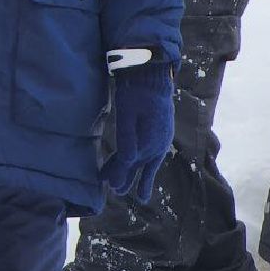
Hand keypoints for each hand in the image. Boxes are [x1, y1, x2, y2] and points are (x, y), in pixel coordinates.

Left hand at [100, 62, 173, 202]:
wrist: (152, 78)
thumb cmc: (136, 94)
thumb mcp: (127, 114)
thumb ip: (127, 137)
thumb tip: (128, 161)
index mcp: (150, 141)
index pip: (131, 163)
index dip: (119, 173)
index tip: (109, 185)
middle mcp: (158, 144)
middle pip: (139, 165)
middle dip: (127, 178)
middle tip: (115, 191)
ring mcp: (161, 139)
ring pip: (144, 160)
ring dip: (134, 172)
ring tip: (133, 192)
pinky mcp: (159, 133)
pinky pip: (149, 152)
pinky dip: (142, 161)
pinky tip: (138, 165)